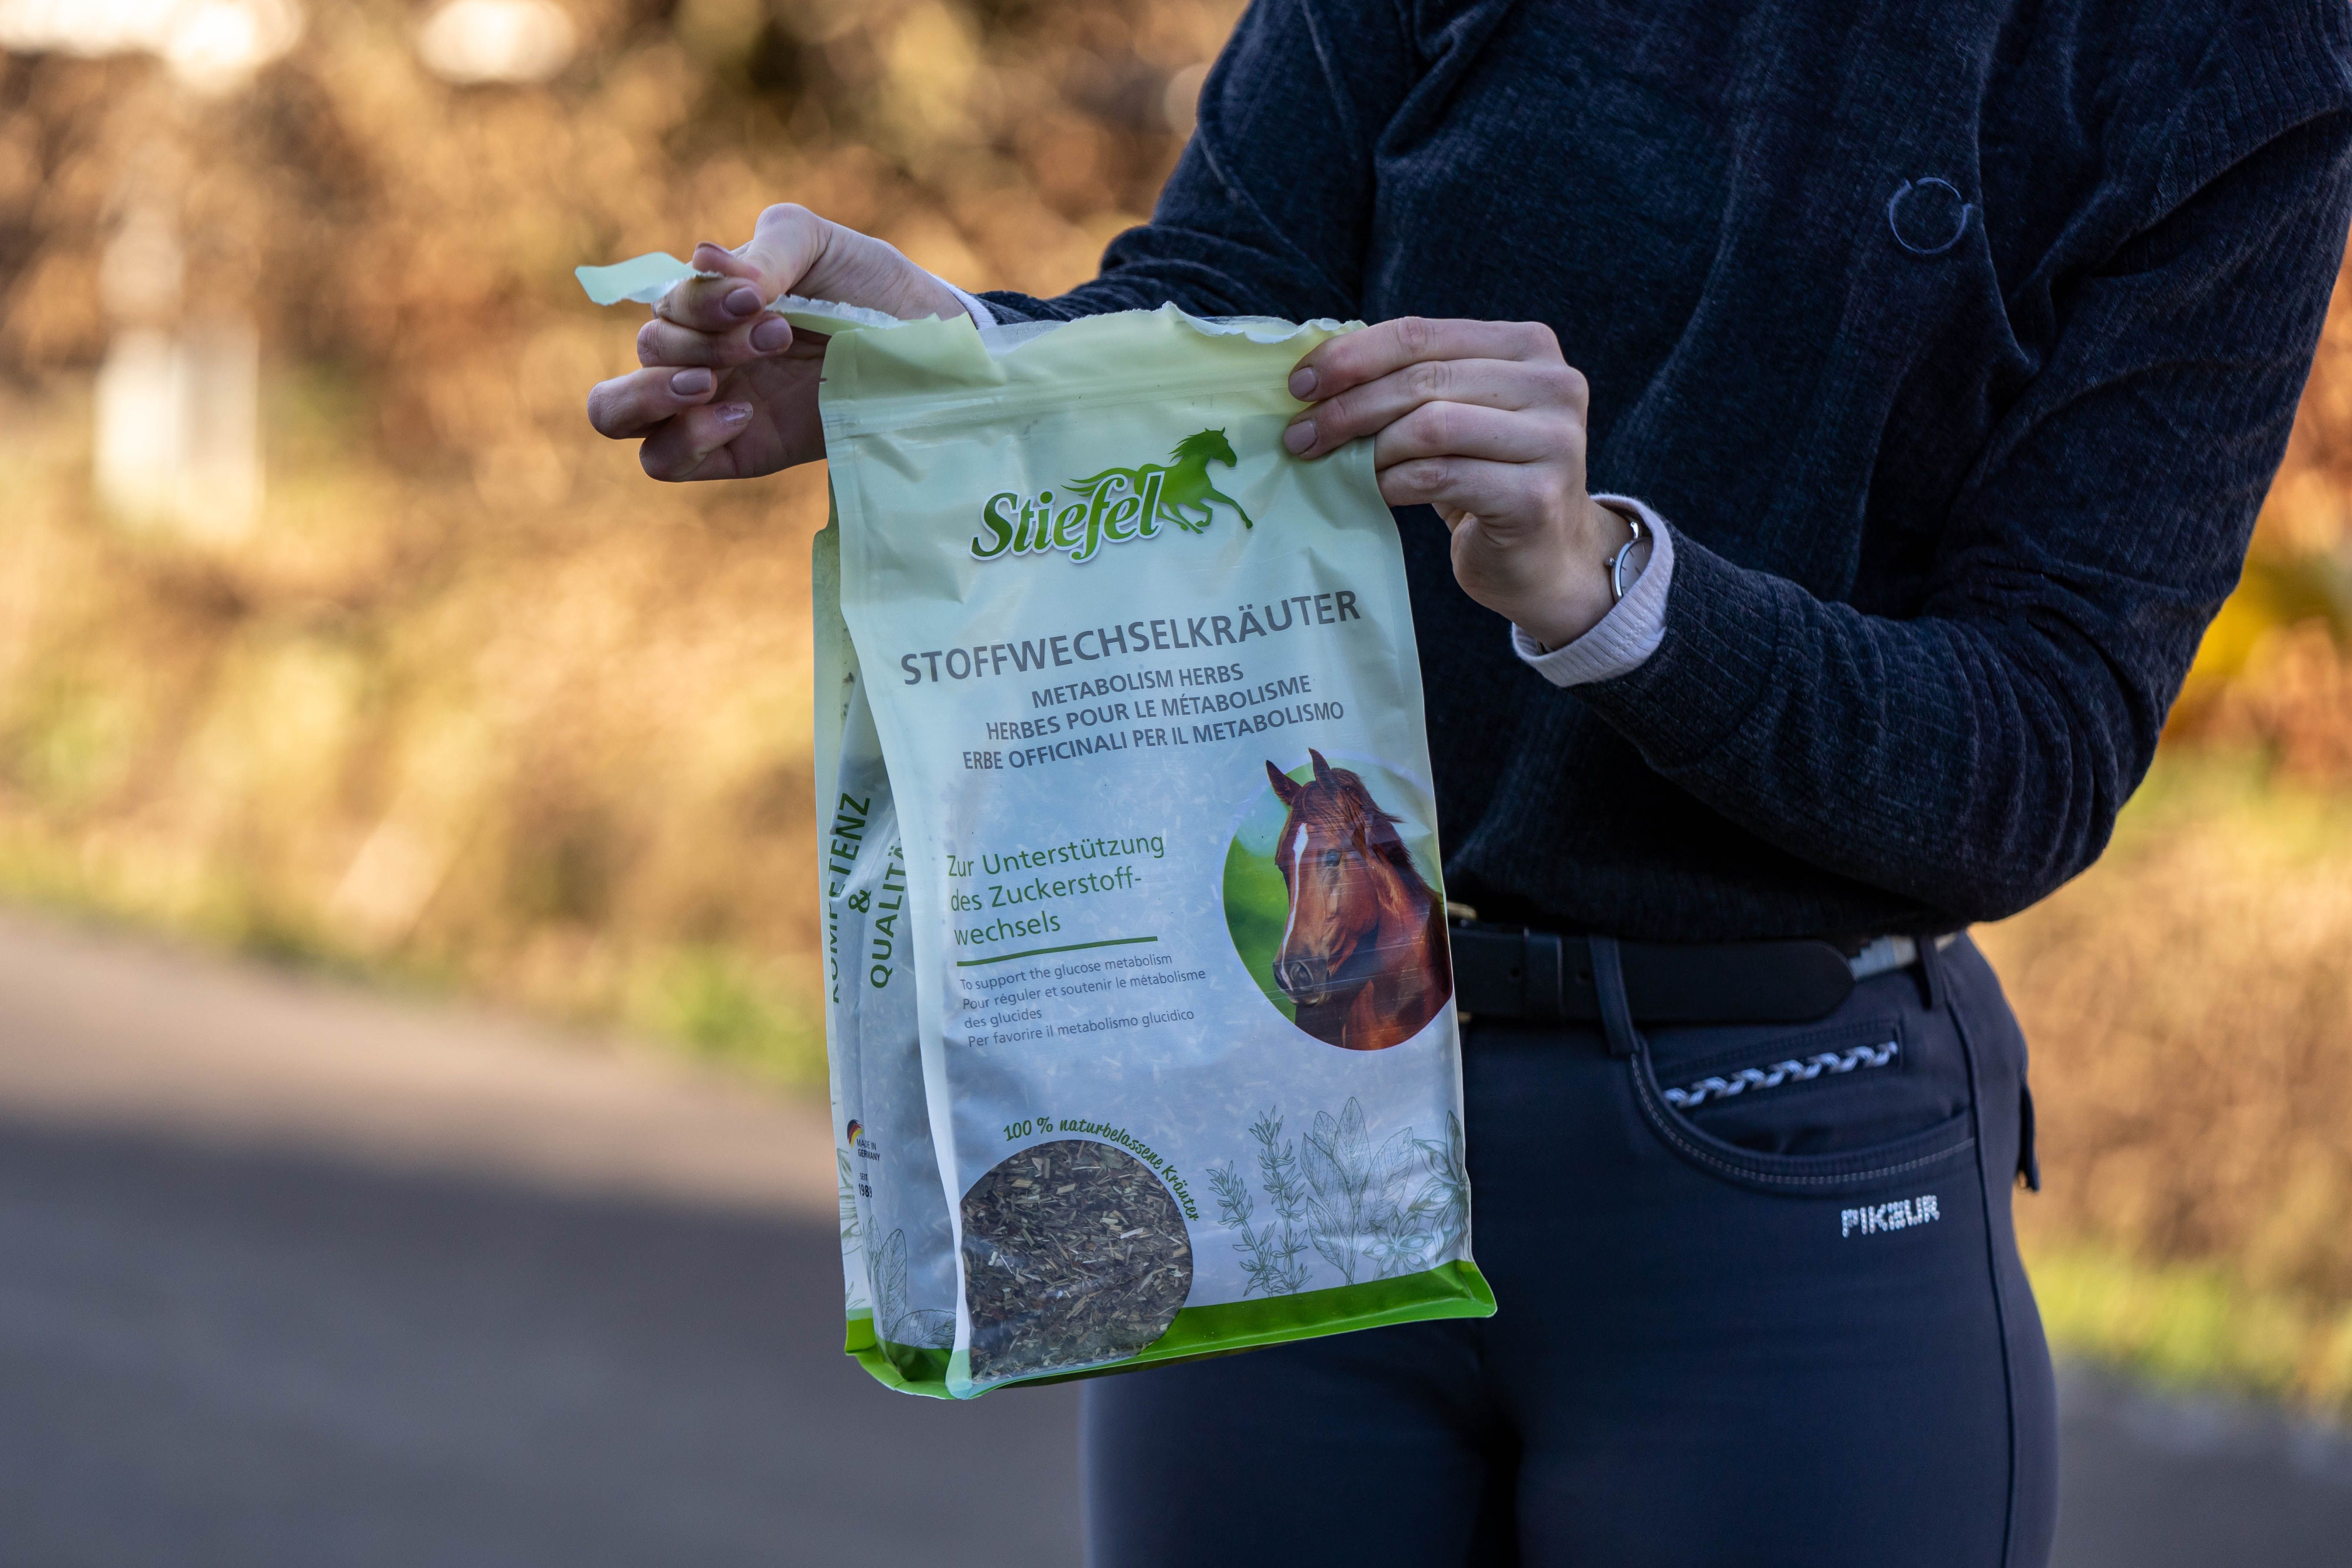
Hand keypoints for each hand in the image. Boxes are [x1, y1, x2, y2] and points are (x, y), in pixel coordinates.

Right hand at [584, 204, 967, 481]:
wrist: (927, 346)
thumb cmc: (870, 288)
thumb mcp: (819, 244)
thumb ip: (764, 249)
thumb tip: (702, 260)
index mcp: (709, 305)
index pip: (662, 307)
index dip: (696, 302)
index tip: (756, 299)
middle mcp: (701, 355)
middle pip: (644, 353)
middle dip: (695, 339)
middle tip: (772, 335)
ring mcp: (712, 409)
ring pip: (618, 413)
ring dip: (658, 390)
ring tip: (715, 380)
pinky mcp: (736, 453)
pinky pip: (663, 461)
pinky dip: (683, 437)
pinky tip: (740, 414)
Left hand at [1282, 317, 1634, 647]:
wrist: (1545, 558)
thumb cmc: (1486, 478)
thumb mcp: (1456, 415)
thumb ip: (1412, 380)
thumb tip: (1318, 369)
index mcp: (1528, 346)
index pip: (1422, 333)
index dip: (1353, 355)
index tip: (1300, 384)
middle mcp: (1552, 384)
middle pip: (1424, 379)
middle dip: (1349, 406)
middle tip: (1299, 435)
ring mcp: (1553, 440)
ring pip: (1431, 426)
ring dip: (1369, 446)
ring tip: (1333, 465)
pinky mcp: (1536, 496)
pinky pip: (1442, 477)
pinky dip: (1395, 482)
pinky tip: (1375, 491)